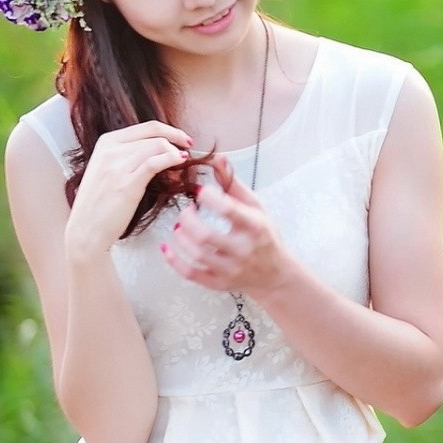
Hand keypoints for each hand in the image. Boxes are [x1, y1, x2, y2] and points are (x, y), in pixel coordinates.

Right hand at [64, 120, 193, 256]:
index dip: (171, 130)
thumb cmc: (100, 202)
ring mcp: (117, 166)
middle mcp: (110, 150)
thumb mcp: (108, 168)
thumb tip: (160, 147)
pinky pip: (155, 163)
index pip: (147, 127)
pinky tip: (179, 162)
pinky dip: (171, 159)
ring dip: (175, 152)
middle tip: (188, 151)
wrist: (86, 228)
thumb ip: (128, 154)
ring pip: (157, 146)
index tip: (184, 138)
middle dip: (177, 142)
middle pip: (155, 136)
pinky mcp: (127, 184)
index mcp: (106, 142)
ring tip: (182, 162)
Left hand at [159, 152, 291, 295]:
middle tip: (186, 211)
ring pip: (196, 255)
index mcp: (255, 227)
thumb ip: (233, 184)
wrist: (276, 274)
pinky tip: (167, 247)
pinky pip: (191, 274)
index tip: (200, 192)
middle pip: (206, 236)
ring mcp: (231, 270)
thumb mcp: (255, 206)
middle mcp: (243, 250)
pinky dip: (174, 261)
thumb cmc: (264, 235)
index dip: (209, 198)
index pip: (228, 210)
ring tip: (179, 226)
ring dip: (180, 237)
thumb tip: (217, 158)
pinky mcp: (219, 283)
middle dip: (188, 219)